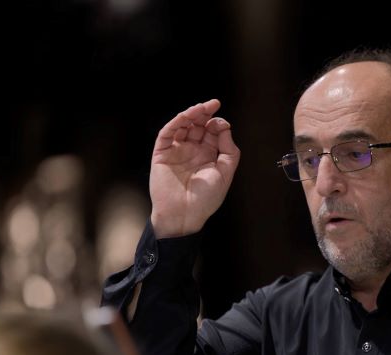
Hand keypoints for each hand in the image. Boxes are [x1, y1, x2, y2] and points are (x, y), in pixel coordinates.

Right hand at [149, 99, 240, 237]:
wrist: (184, 214)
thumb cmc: (205, 199)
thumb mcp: (225, 173)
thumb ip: (229, 150)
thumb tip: (224, 126)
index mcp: (208, 157)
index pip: (212, 133)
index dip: (217, 124)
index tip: (222, 123)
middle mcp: (192, 152)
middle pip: (198, 126)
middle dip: (205, 114)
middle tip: (213, 104)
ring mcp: (177, 152)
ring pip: (183, 126)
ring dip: (191, 115)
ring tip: (201, 108)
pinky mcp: (162, 154)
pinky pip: (167, 133)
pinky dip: (176, 122)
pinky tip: (186, 116)